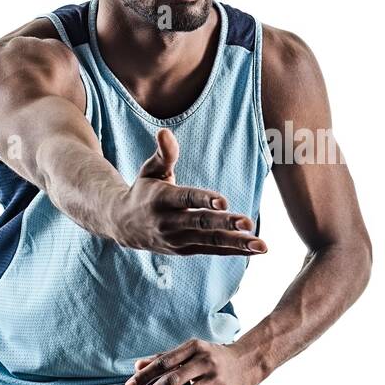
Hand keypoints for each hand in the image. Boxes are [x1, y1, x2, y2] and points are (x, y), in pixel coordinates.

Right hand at [106, 128, 267, 256]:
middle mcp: (169, 223)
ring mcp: (178, 240)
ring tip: (261, 245)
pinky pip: (213, 251)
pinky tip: (255, 250)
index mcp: (162, 199)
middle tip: (249, 223)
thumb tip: (165, 132)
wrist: (123, 225)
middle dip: (226, 224)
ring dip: (237, 243)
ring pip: (211, 242)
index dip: (204, 199)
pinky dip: (234, 252)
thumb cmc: (143, 190)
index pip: (186, 199)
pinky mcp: (186, 250)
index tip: (224, 201)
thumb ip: (163, 154)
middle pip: (201, 223)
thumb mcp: (150, 170)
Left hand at [125, 339, 259, 384]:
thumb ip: (164, 358)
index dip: (144, 376)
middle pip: (170, 382)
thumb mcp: (191, 351)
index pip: (163, 363)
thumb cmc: (212, 357)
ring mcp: (215, 381)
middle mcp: (204, 363)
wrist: (248, 362)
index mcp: (194, 348)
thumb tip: (137, 366)